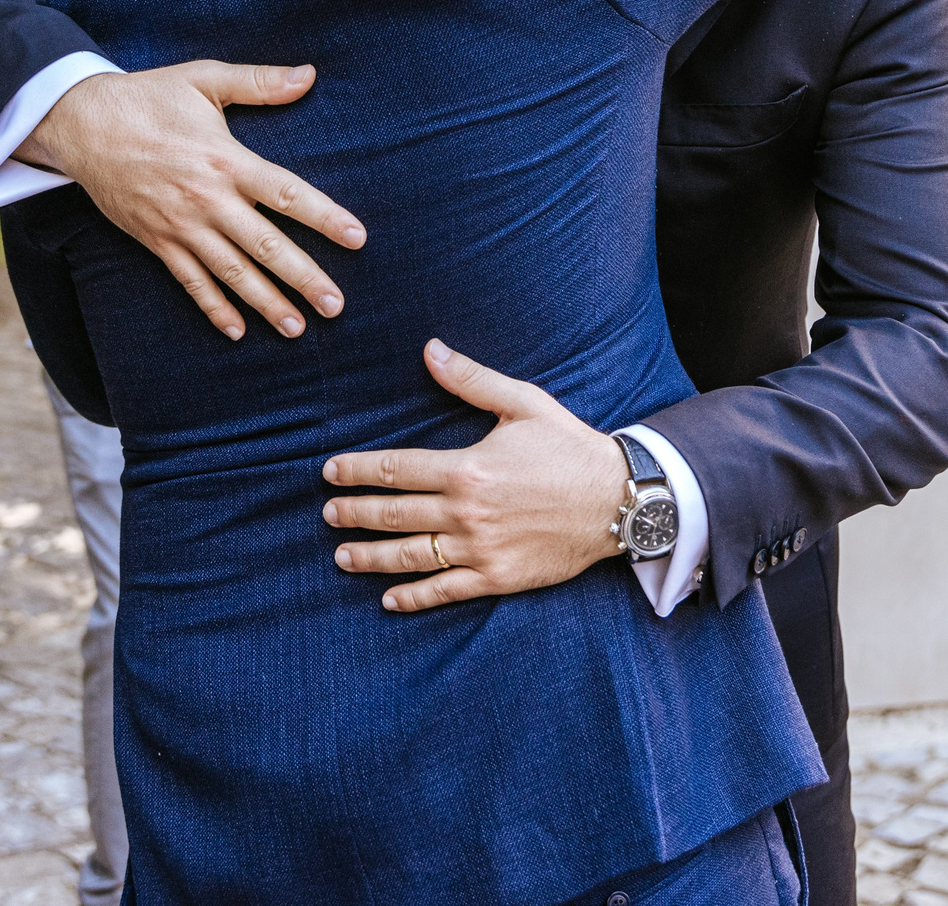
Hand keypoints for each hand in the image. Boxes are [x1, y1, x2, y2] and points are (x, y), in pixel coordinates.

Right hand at [18, 62, 365, 340]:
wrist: (82, 123)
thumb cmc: (149, 97)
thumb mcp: (204, 79)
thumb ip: (259, 82)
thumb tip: (309, 75)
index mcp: (225, 159)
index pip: (285, 192)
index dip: (323, 216)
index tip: (357, 238)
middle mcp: (207, 198)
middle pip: (264, 245)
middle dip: (303, 277)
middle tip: (336, 305)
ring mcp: (180, 225)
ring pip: (231, 272)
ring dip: (265, 302)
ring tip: (297, 327)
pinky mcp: (157, 241)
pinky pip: (189, 281)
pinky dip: (212, 307)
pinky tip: (236, 330)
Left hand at [320, 340, 626, 613]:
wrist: (619, 500)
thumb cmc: (570, 448)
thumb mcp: (523, 404)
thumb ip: (471, 380)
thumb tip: (430, 350)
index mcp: (467, 468)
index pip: (395, 469)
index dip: (357, 471)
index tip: (330, 473)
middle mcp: (467, 512)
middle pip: (394, 515)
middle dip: (354, 513)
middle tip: (328, 513)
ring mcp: (480, 549)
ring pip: (411, 556)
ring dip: (370, 557)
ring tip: (341, 555)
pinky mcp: (498, 578)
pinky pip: (446, 590)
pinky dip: (413, 597)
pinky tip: (389, 598)